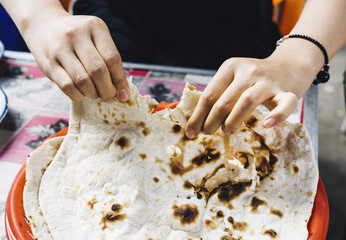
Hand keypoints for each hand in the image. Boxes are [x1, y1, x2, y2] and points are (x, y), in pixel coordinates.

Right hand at [23, 12, 128, 101]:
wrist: (44, 26)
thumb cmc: (79, 38)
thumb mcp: (96, 39)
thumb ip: (110, 61)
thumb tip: (122, 92)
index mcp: (95, 27)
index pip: (112, 59)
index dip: (120, 80)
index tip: (123, 95)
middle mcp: (76, 35)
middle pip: (99, 71)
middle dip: (107, 90)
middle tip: (109, 96)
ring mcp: (60, 49)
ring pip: (83, 81)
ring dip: (93, 94)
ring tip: (95, 93)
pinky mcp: (48, 64)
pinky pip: (67, 86)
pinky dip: (78, 95)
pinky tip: (81, 93)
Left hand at [185, 54, 316, 137]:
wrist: (289, 66)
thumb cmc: (254, 79)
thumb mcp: (234, 78)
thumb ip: (219, 94)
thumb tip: (197, 122)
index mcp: (231, 67)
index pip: (209, 94)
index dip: (198, 116)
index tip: (190, 132)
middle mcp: (248, 71)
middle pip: (224, 100)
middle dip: (211, 121)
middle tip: (207, 133)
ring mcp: (268, 81)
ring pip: (247, 101)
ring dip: (233, 120)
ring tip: (227, 131)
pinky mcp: (288, 91)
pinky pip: (284, 105)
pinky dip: (276, 116)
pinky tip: (266, 124)